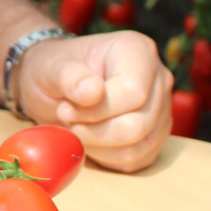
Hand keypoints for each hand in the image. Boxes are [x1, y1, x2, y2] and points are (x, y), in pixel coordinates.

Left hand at [16, 30, 173, 171]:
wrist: (55, 87)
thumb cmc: (53, 70)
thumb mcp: (49, 67)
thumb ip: (69, 76)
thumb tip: (94, 92)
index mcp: (137, 51)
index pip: (133, 92)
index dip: (97, 110)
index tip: (66, 108)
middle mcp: (158, 78)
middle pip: (139, 124)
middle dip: (95, 131)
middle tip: (68, 118)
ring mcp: (161, 109)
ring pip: (139, 146)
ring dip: (99, 145)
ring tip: (77, 126)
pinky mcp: (155, 136)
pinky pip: (138, 160)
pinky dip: (107, 157)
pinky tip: (89, 139)